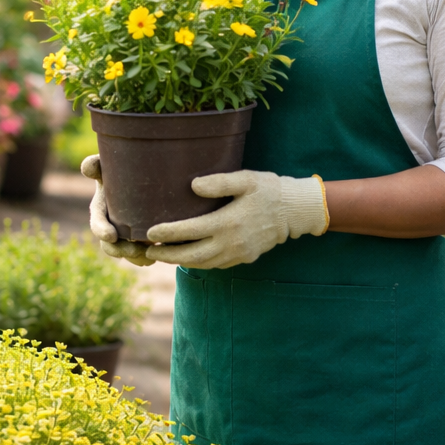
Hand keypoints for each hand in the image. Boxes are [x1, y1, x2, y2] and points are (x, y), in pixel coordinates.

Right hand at [81, 154, 154, 266]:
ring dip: (136, 258)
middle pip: (111, 245)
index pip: (97, 223)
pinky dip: (148, 257)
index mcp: (101, 208)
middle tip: (135, 251)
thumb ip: (97, 164)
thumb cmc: (122, 166)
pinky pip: (142, 253)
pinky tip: (158, 255)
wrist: (143, 173)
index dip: (102, 231)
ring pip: (127, 252)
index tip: (111, 236)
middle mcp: (111, 224)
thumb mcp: (108, 164)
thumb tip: (87, 167)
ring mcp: (125, 234)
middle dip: (120, 251)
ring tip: (149, 257)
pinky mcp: (141, 237)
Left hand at [145, 170, 328, 269]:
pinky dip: (199, 263)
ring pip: (203, 264)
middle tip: (149, 251)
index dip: (167, 233)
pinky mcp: (244, 258)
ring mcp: (238, 253)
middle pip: (192, 255)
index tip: (150, 232)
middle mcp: (231, 242)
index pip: (190, 231)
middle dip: (168, 255)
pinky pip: (216, 264)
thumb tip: (193, 186)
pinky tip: (189, 257)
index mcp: (228, 222)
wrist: (295, 210)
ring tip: (164, 255)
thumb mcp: (245, 179)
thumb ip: (219, 183)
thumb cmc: (269, 189)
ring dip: (181, 261)